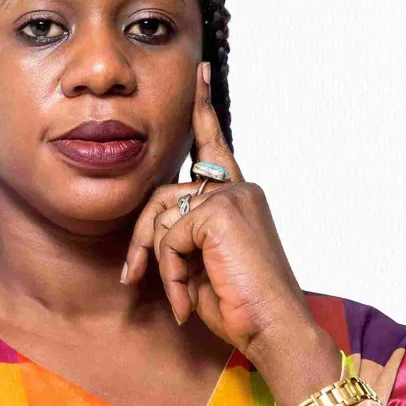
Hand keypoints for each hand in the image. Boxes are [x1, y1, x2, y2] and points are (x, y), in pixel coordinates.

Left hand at [121, 61, 328, 370]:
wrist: (275, 332)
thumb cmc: (240, 304)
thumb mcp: (200, 262)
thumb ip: (182, 231)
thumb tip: (152, 227)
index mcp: (237, 195)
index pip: (214, 144)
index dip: (203, 108)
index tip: (200, 73)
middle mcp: (237, 188)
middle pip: (162, 192)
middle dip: (142, 236)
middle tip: (131, 274)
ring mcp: (231, 196)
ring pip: (161, 213)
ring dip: (157, 261)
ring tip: (175, 296)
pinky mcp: (221, 210)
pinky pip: (169, 234)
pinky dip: (170, 271)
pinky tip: (185, 297)